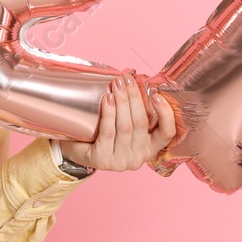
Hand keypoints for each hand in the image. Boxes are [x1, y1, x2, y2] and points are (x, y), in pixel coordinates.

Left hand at [58, 70, 176, 172]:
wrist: (74, 149)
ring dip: (121, 102)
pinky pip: (108, 132)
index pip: (167, 133)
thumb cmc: (102, 133)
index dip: (165, 114)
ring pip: (125, 127)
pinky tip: (107, 99)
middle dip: (134, 98)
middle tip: (127, 79)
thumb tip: (132, 79)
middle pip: (141, 124)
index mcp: (149, 148)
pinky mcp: (103, 160)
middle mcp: (138, 158)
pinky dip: (109, 113)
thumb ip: (132, 109)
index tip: (157, 95)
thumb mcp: (123, 123)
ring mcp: (121, 161)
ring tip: (116, 85)